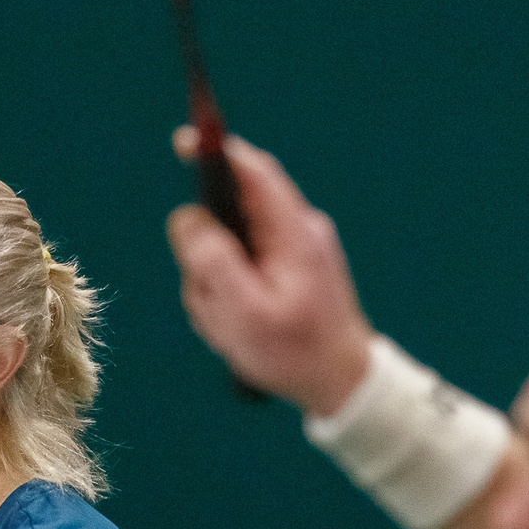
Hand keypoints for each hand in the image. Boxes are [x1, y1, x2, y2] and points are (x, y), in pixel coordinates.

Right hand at [169, 127, 375, 415]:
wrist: (344, 386)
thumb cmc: (296, 353)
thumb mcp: (243, 311)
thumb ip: (211, 261)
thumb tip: (187, 218)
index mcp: (292, 232)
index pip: (251, 171)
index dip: (215, 153)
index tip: (183, 143)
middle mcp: (296, 232)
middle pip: (229, 217)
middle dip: (205, 256)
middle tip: (210, 299)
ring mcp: (294, 253)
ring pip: (230, 249)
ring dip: (216, 287)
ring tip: (230, 325)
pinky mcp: (290, 273)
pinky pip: (243, 272)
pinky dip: (230, 299)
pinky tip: (240, 330)